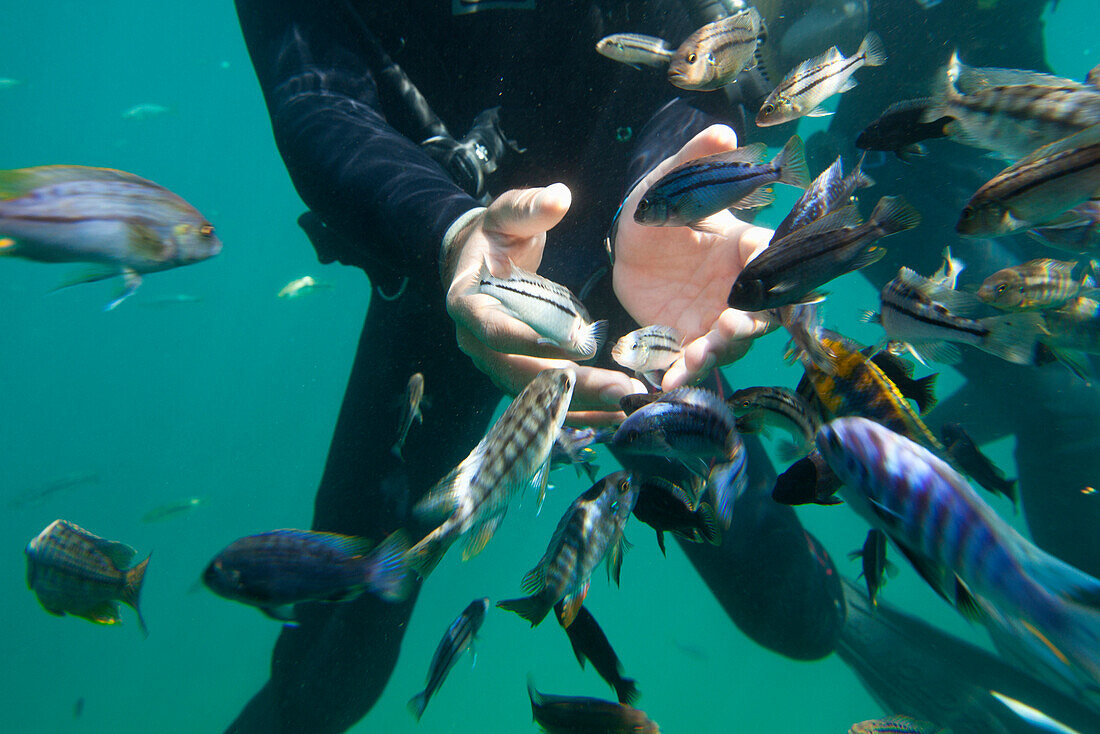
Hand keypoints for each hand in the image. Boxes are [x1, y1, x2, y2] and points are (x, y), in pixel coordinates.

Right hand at [444, 184, 645, 422]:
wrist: (476, 262)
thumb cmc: (495, 236)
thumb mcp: (507, 213)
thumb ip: (530, 207)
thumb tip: (560, 196)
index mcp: (468, 303)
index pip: (497, 331)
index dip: (533, 343)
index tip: (579, 348)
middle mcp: (476, 343)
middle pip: (522, 375)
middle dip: (572, 386)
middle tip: (622, 391)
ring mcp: (494, 364)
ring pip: (535, 395)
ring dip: (582, 405)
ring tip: (628, 406)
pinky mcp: (516, 374)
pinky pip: (544, 400)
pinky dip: (579, 409)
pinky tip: (616, 413)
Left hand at [612, 125, 777, 388]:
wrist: (626, 244)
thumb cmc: (658, 208)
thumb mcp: (668, 180)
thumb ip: (694, 158)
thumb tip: (723, 133)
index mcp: (743, 246)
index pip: (771, 258)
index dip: (776, 271)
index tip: (772, 282)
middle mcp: (737, 287)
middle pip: (759, 313)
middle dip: (749, 324)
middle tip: (730, 327)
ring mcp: (713, 317)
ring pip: (728, 343)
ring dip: (717, 353)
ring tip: (696, 360)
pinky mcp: (686, 338)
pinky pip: (690, 361)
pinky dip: (683, 374)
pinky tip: (666, 385)